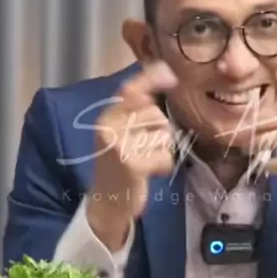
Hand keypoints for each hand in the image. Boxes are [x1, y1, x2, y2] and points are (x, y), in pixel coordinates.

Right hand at [87, 61, 177, 250]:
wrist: (107, 203)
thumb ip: (137, 109)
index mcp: (106, 117)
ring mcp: (120, 145)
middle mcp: (109, 127)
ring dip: (162, 150)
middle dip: (158, 131)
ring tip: (145, 161)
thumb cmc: (120, 165)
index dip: (150, 79)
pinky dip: (164, 166)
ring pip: (163, 135)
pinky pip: (165, 155)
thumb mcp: (123, 133)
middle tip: (144, 149)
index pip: (129, 90)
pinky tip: (149, 174)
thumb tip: (164, 74)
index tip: (170, 74)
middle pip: (155, 114)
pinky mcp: (132, 164)